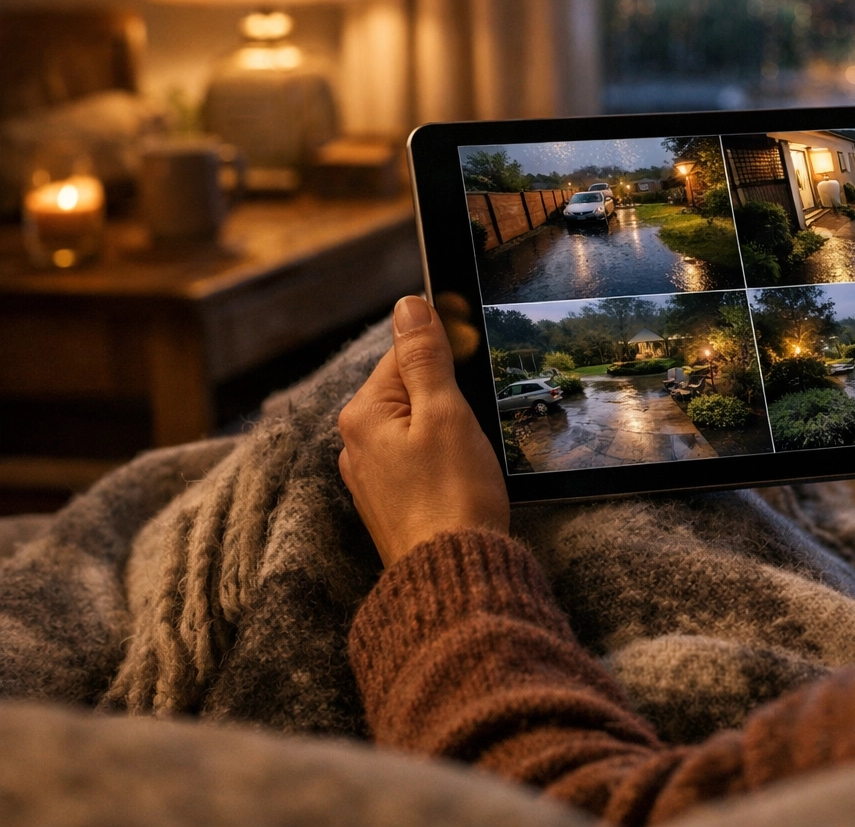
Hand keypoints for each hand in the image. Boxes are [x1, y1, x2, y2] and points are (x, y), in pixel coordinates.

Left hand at [338, 296, 509, 565]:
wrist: (452, 575)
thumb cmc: (453, 496)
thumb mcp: (445, 413)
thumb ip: (425, 356)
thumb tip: (409, 305)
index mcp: (362, 414)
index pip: (404, 355)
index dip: (447, 360)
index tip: (474, 379)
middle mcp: (355, 443)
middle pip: (410, 393)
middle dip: (448, 401)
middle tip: (473, 430)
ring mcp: (370, 477)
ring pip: (416, 430)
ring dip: (446, 434)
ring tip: (468, 461)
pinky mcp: (390, 503)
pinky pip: (416, 462)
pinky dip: (441, 464)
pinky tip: (460, 481)